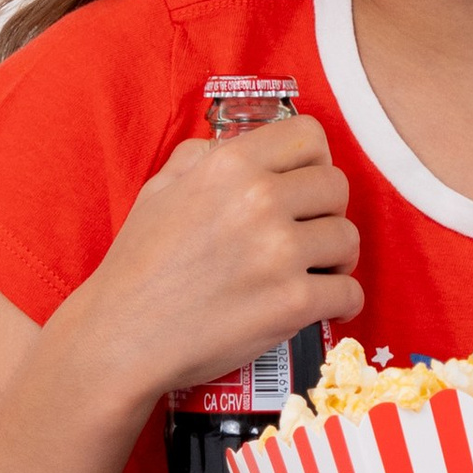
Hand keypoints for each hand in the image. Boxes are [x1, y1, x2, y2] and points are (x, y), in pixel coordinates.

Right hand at [52, 116, 363, 412]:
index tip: (306, 185)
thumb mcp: (159, 189)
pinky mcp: (293, 303)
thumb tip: (232, 145)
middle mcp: (260, 200)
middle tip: (310, 233)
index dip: (314, 161)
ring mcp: (279, 252)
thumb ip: (200, 157)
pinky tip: (327, 306)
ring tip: (317, 271)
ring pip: (348, 239)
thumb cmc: (137, 266)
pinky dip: (343, 303)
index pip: (309, 136)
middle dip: (328, 210)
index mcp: (230, 165)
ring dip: (338, 258)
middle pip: (337, 187)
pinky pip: (349, 293)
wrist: (123, 336)